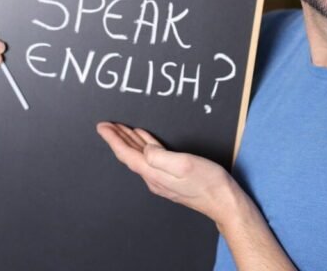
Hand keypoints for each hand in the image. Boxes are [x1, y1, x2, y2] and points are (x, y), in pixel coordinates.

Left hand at [96, 122, 242, 226]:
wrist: (224, 202)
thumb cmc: (208, 183)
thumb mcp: (184, 164)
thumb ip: (160, 156)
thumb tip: (145, 149)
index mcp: (153, 173)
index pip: (126, 154)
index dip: (112, 139)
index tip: (102, 127)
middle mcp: (154, 177)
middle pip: (129, 154)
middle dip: (117, 138)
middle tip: (106, 124)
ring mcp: (162, 178)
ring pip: (139, 155)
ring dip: (129, 141)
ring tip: (120, 128)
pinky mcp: (171, 177)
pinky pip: (151, 158)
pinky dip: (144, 145)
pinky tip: (143, 139)